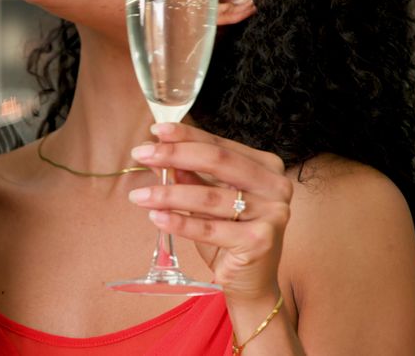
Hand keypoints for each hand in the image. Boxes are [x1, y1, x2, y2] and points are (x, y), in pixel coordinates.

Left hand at [127, 122, 292, 302]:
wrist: (250, 281)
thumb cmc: (229, 235)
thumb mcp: (207, 200)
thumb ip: (188, 174)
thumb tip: (156, 149)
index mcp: (266, 167)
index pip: (220, 145)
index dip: (186, 136)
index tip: (155, 132)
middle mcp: (275, 185)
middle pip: (217, 161)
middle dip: (174, 155)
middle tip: (141, 154)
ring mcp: (272, 213)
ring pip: (209, 197)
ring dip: (168, 194)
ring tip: (139, 196)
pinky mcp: (260, 240)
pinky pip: (209, 228)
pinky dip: (179, 222)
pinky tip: (156, 217)